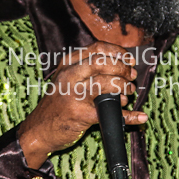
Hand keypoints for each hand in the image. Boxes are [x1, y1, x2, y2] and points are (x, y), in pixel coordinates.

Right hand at [18, 42, 147, 166]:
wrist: (39, 130)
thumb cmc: (57, 104)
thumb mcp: (66, 79)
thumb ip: (87, 69)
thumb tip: (122, 64)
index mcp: (68, 64)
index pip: (97, 48)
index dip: (118, 52)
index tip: (129, 59)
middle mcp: (69, 76)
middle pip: (102, 62)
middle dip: (122, 68)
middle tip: (131, 76)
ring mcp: (74, 95)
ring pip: (106, 83)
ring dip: (124, 87)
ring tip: (127, 93)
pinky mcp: (80, 115)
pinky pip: (110, 113)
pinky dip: (129, 116)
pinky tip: (139, 117)